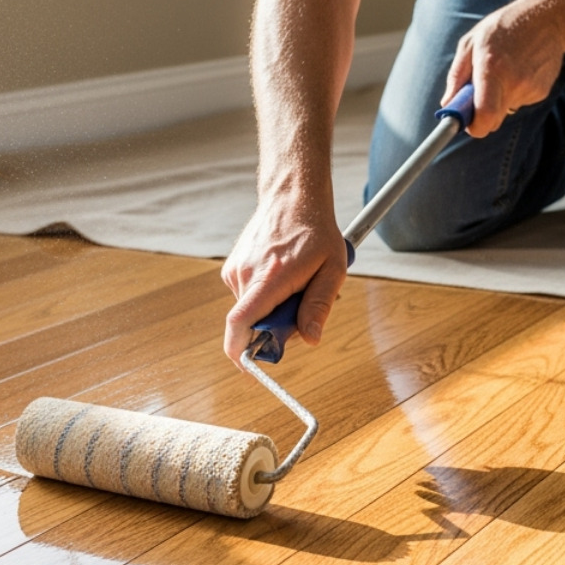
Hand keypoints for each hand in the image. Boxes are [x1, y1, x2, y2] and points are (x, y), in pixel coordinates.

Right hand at [221, 193, 346, 368]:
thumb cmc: (316, 232)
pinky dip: (265, 295)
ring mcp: (235, 270)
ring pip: (252, 310)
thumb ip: (319, 306)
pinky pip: (249, 296)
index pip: (240, 324)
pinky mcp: (232, 268)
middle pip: (253, 323)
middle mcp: (244, 275)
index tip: (251, 368)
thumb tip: (310, 339)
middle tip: (303, 301)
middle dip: (277, 325)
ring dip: (274, 307)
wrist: (293, 197)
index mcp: (268, 278)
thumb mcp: (332, 269)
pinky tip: (282, 273)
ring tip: (295, 280)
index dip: (241, 352)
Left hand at [444, 0, 564, 137]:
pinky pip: (519, 102)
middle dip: (483, 112)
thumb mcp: (471, 43)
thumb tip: (447, 104)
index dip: (475, 126)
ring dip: (499, 98)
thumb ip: (457, 76)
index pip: (485, 116)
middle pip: (494, 120)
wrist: (547, 18)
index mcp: (492, 69)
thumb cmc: (503, 28)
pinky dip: (514, 92)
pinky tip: (519, 69)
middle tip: (480, 90)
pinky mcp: (541, 91)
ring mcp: (530, 88)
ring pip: (506, 110)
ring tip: (505, 69)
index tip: (468, 122)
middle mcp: (513, 82)